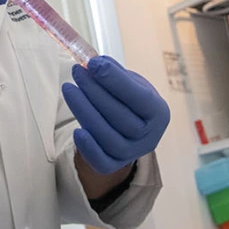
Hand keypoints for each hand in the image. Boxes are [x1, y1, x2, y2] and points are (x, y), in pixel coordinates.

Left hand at [62, 56, 170, 174]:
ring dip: (85, 112)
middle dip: (95, 91)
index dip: (115, 80)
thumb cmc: (130, 100)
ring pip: (108, 138)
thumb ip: (115, 73)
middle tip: (78, 72)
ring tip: (69, 89)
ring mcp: (133, 153)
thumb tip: (93, 63)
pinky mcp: (115, 165)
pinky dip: (88, 148)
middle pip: (120, 117)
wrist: (131, 128)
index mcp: (158, 112)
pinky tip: (76, 130)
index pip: (139, 97)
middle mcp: (149, 136)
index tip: (93, 63)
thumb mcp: (131, 83)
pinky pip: (101, 162)